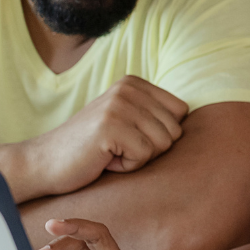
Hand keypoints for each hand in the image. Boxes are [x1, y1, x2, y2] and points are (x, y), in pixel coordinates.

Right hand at [22, 76, 189, 198]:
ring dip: (138, 158)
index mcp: (135, 83)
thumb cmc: (90, 150)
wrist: (43, 163)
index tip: (128, 138)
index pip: (181, 112)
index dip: (159, 135)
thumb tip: (207, 121)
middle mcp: (129, 88)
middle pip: (175, 131)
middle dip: (149, 149)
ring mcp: (119, 105)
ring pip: (162, 144)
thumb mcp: (127, 122)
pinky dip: (126, 167)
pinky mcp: (111, 126)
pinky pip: (144, 156)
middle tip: (116, 148)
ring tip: (109, 152)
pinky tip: (103, 159)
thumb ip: (155, 115)